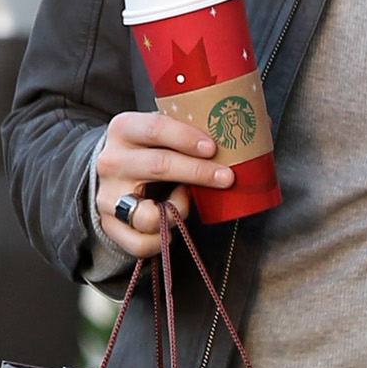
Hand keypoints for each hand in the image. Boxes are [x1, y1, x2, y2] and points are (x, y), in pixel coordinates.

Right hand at [94, 110, 235, 259]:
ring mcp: (108, 196)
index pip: (155, 128)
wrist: (108, 177)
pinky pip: (142, 243)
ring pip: (149, 215)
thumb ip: (194, 130)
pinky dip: (164, 239)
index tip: (214, 148)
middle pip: (159, 166)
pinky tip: (172, 226)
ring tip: (185, 202)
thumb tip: (259, 124)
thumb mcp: (160, 134)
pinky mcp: (109, 225)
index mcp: (124, 129)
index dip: (187, 138)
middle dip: (198, 173)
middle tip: (227, 177)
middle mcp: (112, 161)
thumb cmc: (147, 152)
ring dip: (179, 212)